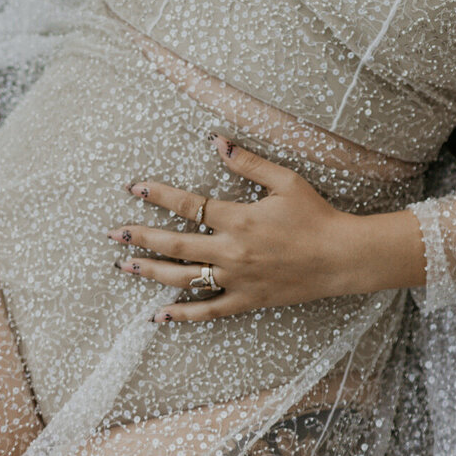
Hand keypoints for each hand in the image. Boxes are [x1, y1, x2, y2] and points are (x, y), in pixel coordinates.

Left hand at [108, 137, 425, 320]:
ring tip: (125, 265)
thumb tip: (217, 141)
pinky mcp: (246, 300)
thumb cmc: (315, 215)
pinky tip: (158, 314)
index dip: (159, 195)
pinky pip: (208, 311)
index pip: (189, 204)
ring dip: (151, 272)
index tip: (135, 187)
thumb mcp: (285, 180)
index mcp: (238, 218)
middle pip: (176, 245)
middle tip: (114, 233)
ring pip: (184, 278)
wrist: (340, 258)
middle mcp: (231, 251)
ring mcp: (237, 279)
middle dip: (142, 237)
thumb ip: (248, 162)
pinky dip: (182, 314)